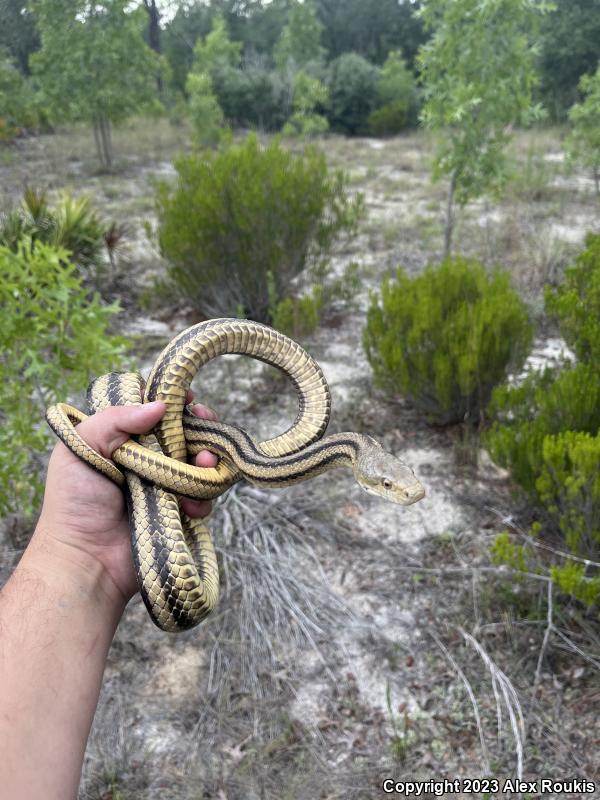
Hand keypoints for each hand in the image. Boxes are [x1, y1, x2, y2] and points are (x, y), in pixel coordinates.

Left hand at [35, 398, 218, 604]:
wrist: (86, 560)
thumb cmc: (74, 503)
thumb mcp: (80, 448)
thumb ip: (114, 419)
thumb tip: (160, 406)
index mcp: (120, 439)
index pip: (152, 410)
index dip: (171, 400)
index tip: (186, 398)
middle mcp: (145, 458)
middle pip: (184, 431)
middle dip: (200, 424)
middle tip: (205, 420)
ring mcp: (165, 485)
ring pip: (200, 460)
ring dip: (207, 457)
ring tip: (203, 463)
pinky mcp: (179, 511)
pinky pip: (204, 495)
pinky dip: (203, 495)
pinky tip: (189, 505)